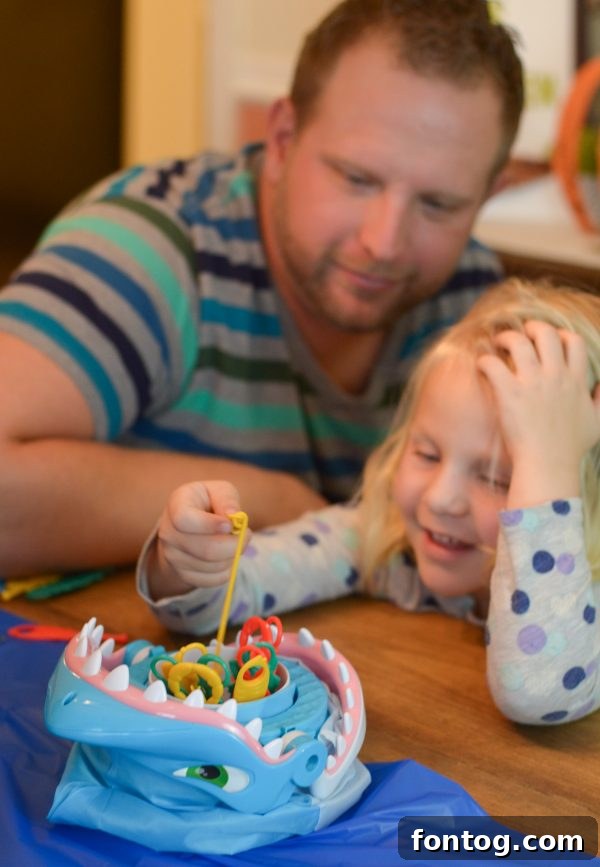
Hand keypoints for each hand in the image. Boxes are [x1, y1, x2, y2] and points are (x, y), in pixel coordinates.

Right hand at [148, 480, 250, 596]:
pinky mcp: (182, 574)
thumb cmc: (209, 503)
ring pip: (211, 566)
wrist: (191, 525)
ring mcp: (172, 556)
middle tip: (247, 535)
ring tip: (234, 543)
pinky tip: (227, 556)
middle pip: (204, 549)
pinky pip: (211, 580)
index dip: (210, 525)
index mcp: (176, 504)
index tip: (229, 525)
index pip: (185, 519)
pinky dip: (226, 570)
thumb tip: (233, 516)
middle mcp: (168, 532)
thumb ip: (227, 499)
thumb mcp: (220, 491)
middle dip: (234, 545)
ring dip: (232, 557)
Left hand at [477, 320, 599, 506]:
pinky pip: (493, 364)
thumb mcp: (596, 423)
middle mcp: (556, 377)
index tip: (551, 339)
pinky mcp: (509, 393)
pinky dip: (485, 360)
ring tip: (498, 342)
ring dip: (506, 337)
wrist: (549, 466)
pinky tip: (481, 364)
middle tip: (522, 332)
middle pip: (547, 334)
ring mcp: (532, 383)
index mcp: (576, 382)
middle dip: (533, 327)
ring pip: (519, 342)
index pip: (573, 342)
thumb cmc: (570, 450)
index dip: (561, 334)